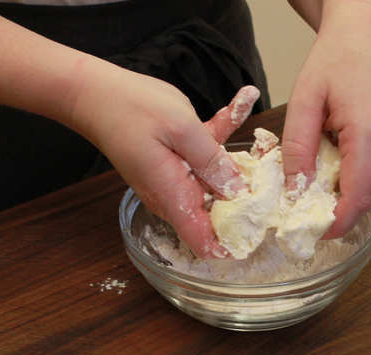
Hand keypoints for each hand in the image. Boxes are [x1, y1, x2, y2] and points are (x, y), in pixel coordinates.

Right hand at [72, 61, 258, 256]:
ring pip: (217, 183)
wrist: (95, 94)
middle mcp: (175, 197)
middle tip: (274, 175)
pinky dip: (222, 137)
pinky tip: (243, 99)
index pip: (205, 244)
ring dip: (238, 162)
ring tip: (264, 134)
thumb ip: (212, 160)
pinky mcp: (177, 165)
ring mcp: (176, 182)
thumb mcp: (181, 128)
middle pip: (219, 214)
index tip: (260, 230)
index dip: (233, 245)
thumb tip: (239, 191)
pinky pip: (206, 158)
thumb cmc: (131, 108)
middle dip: (247, 197)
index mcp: (175, 196)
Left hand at [282, 0, 370, 237]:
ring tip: (324, 173)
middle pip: (369, 196)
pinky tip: (344, 154)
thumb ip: (298, 150)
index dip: (336, 223)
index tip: (315, 233)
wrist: (369, 25)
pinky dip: (363, 172)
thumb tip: (295, 191)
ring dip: (351, 189)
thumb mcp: (305, 101)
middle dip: (340, 208)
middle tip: (309, 206)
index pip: (356, 198)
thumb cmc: (336, 55)